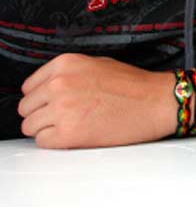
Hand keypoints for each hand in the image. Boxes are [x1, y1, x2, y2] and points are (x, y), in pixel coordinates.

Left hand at [18, 54, 175, 148]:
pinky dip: (56, 142)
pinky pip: (43, 142)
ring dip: (47, 129)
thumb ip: (68, 74)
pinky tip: (76, 135)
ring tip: (72, 126)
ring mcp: (62, 108)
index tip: (53, 104)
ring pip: (30, 127)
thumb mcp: (97, 64)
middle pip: (26, 108)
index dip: (41, 98)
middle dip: (42, 114)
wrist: (158, 102)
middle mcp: (59, 84)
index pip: (29, 87)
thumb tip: (47, 89)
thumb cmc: (135, 85)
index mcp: (65, 64)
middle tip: (64, 117)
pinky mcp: (69, 133)